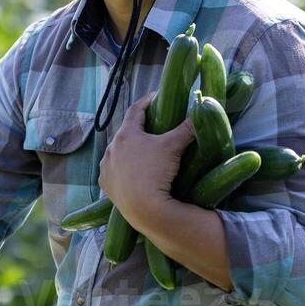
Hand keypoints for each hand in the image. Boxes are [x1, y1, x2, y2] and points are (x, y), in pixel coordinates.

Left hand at [98, 91, 194, 227]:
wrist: (144, 207)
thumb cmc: (156, 172)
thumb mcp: (173, 147)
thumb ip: (186, 128)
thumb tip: (199, 114)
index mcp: (126, 134)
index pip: (135, 111)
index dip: (146, 102)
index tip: (154, 98)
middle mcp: (111, 148)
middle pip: (125, 133)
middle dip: (137, 130)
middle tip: (150, 129)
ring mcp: (106, 167)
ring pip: (116, 153)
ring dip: (126, 151)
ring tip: (140, 154)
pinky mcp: (105, 184)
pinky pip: (112, 172)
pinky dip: (120, 170)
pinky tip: (128, 173)